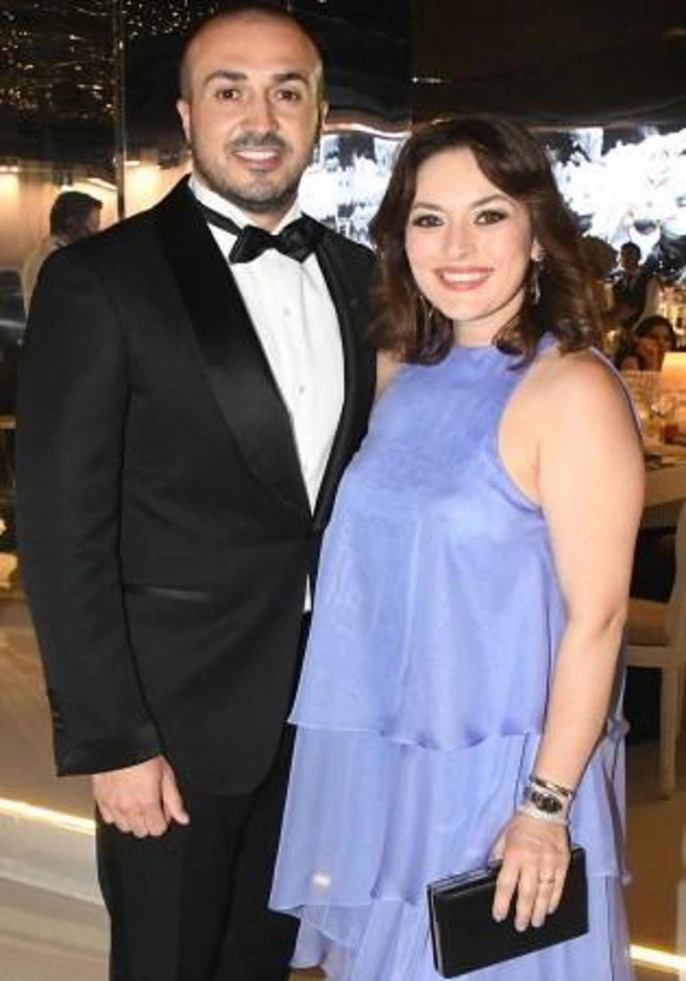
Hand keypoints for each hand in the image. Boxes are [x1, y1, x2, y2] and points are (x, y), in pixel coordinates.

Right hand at [92, 756, 188, 837]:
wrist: (117, 742)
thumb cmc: (143, 754)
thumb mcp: (166, 774)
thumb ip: (174, 800)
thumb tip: (183, 818)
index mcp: (147, 802)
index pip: (157, 830)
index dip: (163, 820)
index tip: (162, 809)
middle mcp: (129, 808)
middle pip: (141, 832)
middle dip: (148, 821)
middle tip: (150, 803)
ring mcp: (113, 806)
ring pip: (125, 828)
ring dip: (132, 819)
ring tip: (135, 802)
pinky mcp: (100, 800)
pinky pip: (108, 819)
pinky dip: (116, 814)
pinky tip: (122, 801)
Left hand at [490, 812, 569, 930]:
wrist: (546, 808)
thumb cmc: (522, 823)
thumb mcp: (503, 836)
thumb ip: (499, 855)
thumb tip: (494, 871)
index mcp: (515, 854)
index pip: (506, 883)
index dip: (501, 901)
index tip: (498, 915)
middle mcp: (532, 861)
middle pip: (527, 892)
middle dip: (522, 912)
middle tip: (520, 926)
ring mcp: (550, 862)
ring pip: (545, 892)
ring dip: (540, 910)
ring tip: (536, 922)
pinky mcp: (563, 862)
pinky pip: (560, 885)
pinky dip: (555, 899)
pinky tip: (551, 909)